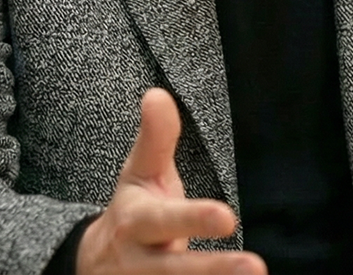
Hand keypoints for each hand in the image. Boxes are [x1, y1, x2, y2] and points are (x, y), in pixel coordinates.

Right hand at [76, 88, 265, 274]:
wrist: (96, 264)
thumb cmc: (133, 210)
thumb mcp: (139, 172)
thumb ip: (155, 138)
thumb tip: (157, 94)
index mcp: (137, 222)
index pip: (166, 220)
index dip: (195, 220)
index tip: (228, 218)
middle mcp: (141, 262)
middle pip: (176, 270)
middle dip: (213, 270)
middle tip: (255, 267)